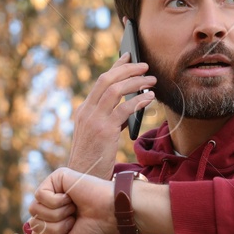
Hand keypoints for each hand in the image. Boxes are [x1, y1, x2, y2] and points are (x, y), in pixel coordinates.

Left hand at [27, 168, 116, 233]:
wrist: (111, 215)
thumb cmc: (93, 233)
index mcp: (53, 221)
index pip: (35, 233)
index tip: (72, 233)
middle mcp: (50, 205)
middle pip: (33, 222)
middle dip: (55, 228)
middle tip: (74, 221)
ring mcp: (53, 190)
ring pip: (34, 209)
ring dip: (57, 215)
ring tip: (73, 210)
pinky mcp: (56, 177)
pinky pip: (40, 195)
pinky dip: (57, 202)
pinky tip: (71, 198)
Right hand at [66, 48, 156, 177]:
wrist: (82, 177)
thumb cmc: (93, 159)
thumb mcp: (98, 135)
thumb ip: (110, 118)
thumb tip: (131, 105)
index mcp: (84, 110)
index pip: (101, 81)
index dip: (116, 67)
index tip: (129, 56)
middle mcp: (87, 111)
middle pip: (106, 80)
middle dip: (128, 69)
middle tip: (145, 66)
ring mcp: (94, 120)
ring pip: (115, 90)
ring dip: (136, 82)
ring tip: (151, 80)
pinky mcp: (104, 130)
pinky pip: (124, 109)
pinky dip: (138, 101)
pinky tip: (149, 98)